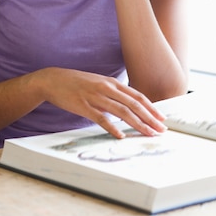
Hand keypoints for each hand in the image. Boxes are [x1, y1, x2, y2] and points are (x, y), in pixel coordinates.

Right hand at [40, 68, 166, 138]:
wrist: (54, 80)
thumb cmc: (78, 83)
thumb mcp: (99, 83)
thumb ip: (113, 93)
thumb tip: (127, 105)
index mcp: (112, 83)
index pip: (137, 96)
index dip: (151, 108)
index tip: (161, 118)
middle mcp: (107, 88)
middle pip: (134, 104)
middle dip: (150, 118)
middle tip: (161, 130)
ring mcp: (96, 97)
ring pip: (122, 112)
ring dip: (138, 124)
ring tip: (148, 134)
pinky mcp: (84, 106)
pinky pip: (101, 119)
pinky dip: (113, 128)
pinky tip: (121, 136)